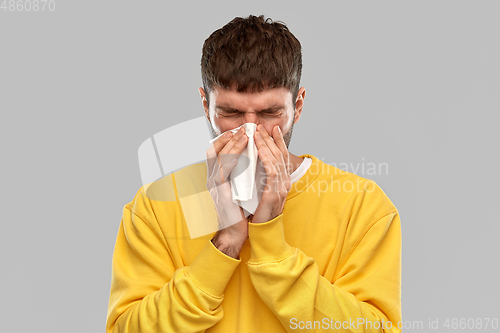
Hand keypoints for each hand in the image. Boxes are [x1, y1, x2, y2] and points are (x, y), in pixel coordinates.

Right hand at [206, 127, 248, 256]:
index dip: (224, 140)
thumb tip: (251, 160)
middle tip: (241, 129)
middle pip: (214, 151)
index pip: (216, 153)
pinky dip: (232, 157)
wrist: (236, 232)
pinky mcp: (220, 191)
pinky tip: (242, 150)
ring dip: (232, 144)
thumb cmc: (240, 212)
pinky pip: (223, 169)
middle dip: (227, 138)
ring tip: (244, 135)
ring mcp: (214, 185)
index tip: (237, 132)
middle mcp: (212, 179)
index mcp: (216, 178)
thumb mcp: (239, 188)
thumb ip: (240, 175)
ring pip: (218, 157)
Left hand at [251, 124, 291, 223]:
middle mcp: (285, 182)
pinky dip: (266, 158)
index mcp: (282, 181)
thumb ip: (262, 178)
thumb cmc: (259, 213)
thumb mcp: (262, 191)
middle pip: (280, 155)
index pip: (281, 156)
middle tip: (262, 126)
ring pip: (276, 160)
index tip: (272, 129)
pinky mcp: (274, 193)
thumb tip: (255, 164)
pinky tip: (260, 150)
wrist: (261, 232)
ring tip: (259, 133)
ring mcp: (281, 187)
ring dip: (267, 144)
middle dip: (271, 139)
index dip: (278, 142)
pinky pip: (271, 171)